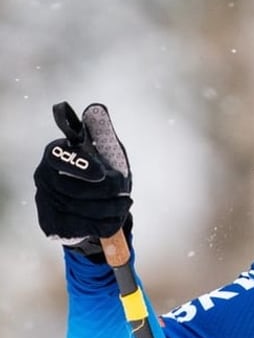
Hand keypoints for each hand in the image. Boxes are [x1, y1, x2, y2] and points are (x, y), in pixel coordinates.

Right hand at [34, 102, 131, 257]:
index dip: (81, 166)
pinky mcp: (54, 225)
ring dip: (113, 208)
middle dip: (109, 192)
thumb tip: (96, 109)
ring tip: (125, 203)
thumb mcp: (106, 151)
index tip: (102, 173)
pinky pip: (87, 227)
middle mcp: (44, 177)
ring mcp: (46, 202)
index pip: (59, 157)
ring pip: (85, 210)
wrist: (97, 207)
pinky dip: (108, 223)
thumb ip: (102, 132)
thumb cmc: (102, 172)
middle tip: (126, 192)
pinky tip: (115, 217)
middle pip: (76, 190)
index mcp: (56, 154)